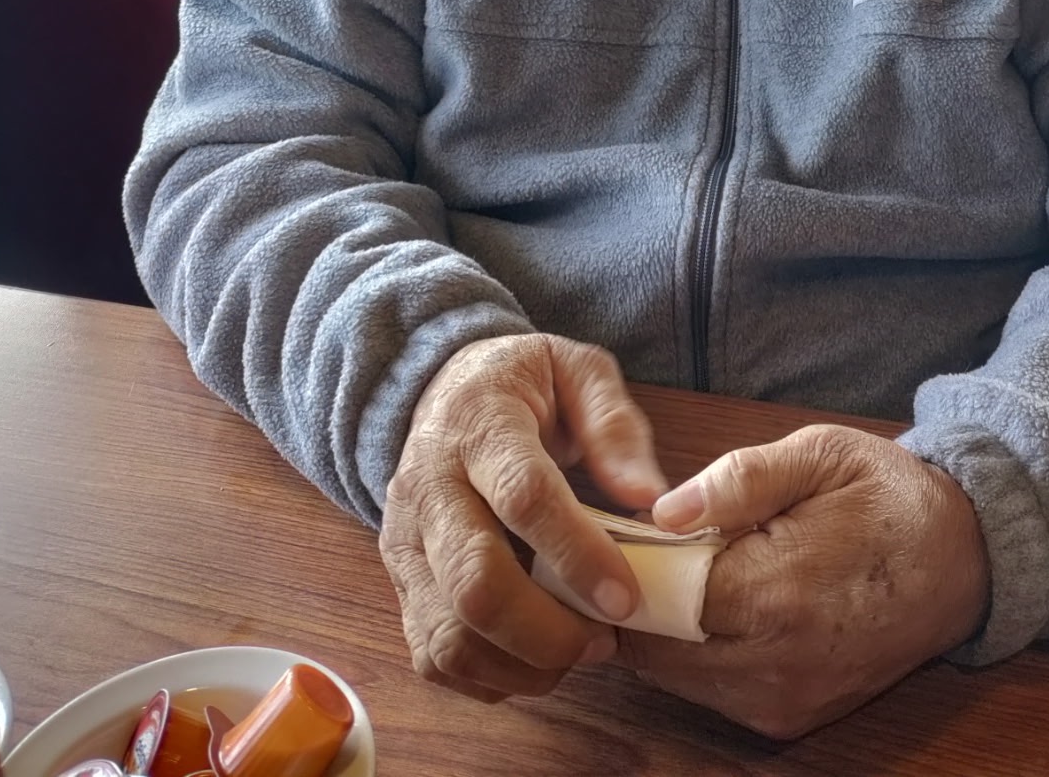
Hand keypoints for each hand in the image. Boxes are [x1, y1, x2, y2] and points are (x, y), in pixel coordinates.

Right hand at [379, 333, 667, 702]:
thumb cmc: (521, 384)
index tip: (626, 597)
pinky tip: (533, 661)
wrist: (440, 389)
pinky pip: (431, 655)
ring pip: (448, 634)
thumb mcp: (576, 370)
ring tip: (576, 653)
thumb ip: (614, 426)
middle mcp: (429, 487)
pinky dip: (486, 677)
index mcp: (479, 425)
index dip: (578, 554)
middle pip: (476, 584)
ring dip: (520, 664)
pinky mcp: (399, 582)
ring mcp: (405, 541)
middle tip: (606, 638)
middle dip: (548, 632)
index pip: (523, 498)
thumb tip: (650, 497)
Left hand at [617, 424, 989, 738]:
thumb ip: (740, 478)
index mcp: (778, 594)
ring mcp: (782, 702)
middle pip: (655, 647)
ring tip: (669, 567)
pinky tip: (706, 602)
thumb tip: (663, 511)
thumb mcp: (822, 454)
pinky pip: (708, 692)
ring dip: (660, 627)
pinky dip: (692, 651)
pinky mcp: (787, 720)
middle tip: (628, 545)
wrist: (964, 562)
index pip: (658, 596)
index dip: (626, 560)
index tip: (607, 527)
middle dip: (635, 597)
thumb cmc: (889, 497)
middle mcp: (775, 665)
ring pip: (674, 676)